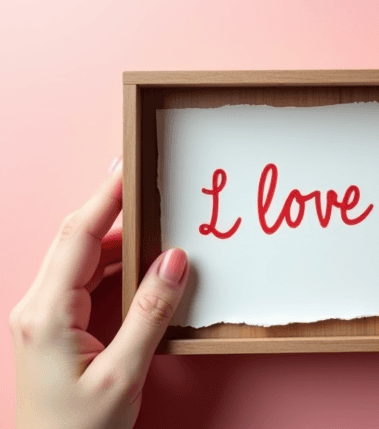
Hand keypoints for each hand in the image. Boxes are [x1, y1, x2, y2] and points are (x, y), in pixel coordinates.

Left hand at [10, 156, 189, 428]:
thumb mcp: (123, 372)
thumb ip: (150, 312)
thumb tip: (174, 261)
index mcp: (47, 314)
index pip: (79, 238)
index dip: (105, 200)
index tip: (128, 170)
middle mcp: (39, 307)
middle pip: (79, 241)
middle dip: (113, 212)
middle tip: (148, 190)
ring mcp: (45, 315)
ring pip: (84, 260)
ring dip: (119, 242)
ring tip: (155, 228)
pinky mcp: (57, 325)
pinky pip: (87, 281)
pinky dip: (116, 268)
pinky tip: (142, 267)